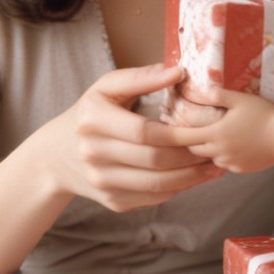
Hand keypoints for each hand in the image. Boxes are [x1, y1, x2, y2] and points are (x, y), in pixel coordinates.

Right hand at [47, 64, 223, 211]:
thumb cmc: (91, 113)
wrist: (56, 155)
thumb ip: (141, 77)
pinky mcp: (111, 201)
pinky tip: (195, 177)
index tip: (207, 126)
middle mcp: (93, 154)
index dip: (179, 132)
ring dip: (191, 177)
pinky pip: (152, 198)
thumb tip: (178, 72)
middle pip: (154, 160)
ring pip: (156, 185)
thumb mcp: (106, 87)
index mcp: (93, 119)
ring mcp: (101, 182)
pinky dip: (178, 189)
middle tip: (217, 147)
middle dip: (191, 156)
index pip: (145, 131)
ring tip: (214, 165)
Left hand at [167, 87, 273, 173]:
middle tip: (193, 129)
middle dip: (191, 141)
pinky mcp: (240, 170)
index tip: (167, 128)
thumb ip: (218, 95)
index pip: (185, 138)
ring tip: (215, 137)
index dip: (174, 133)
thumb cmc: (263, 114)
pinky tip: (233, 146)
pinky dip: (224, 157)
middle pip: (194, 150)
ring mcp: (230, 163)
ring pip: (209, 159)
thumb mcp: (240, 99)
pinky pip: (225, 164)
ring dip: (208, 150)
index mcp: (216, 134)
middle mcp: (220, 152)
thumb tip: (198, 90)